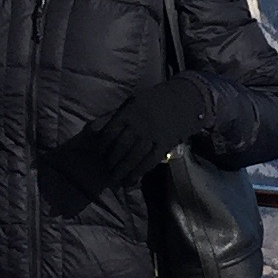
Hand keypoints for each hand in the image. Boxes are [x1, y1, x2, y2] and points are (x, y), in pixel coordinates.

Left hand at [76, 74, 211, 187]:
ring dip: (124, 169)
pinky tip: (134, 178)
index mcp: (130, 112)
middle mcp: (140, 124)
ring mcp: (153, 134)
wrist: (184, 99)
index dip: (103, 145)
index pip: (111, 132)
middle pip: (122, 146)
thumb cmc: (154, 100)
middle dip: (112, 160)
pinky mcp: (165, 143)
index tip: (99, 154)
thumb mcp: (132, 101)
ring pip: (135, 155)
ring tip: (116, 179)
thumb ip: (114, 116)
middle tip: (106, 171)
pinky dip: (141, 170)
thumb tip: (93, 129)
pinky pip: (151, 159)